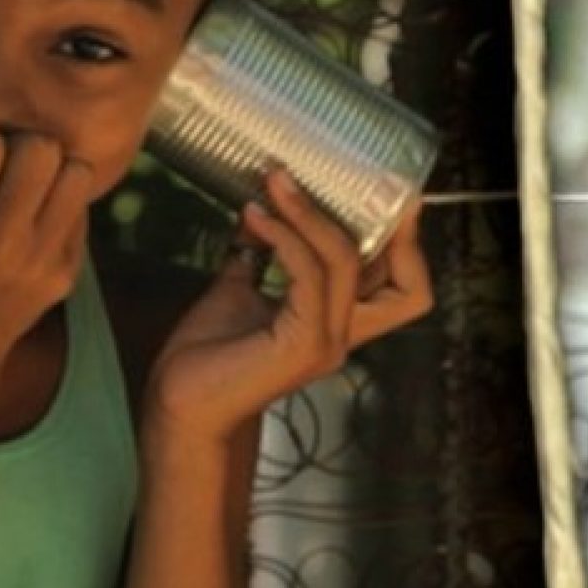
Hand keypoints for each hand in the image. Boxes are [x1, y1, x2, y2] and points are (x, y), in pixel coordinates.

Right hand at [0, 108, 94, 366]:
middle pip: (40, 149)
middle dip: (20, 146)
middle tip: (4, 166)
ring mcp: (40, 260)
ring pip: (76, 173)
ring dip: (53, 169)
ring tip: (28, 184)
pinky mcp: (68, 273)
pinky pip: (84, 208)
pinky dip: (63, 202)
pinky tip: (38, 216)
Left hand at [143, 169, 432, 441]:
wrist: (179, 406)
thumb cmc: (205, 356)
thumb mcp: (240, 289)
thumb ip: (261, 255)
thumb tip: (261, 209)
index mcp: (337, 323)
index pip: (405, 289)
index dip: (407, 244)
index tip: (378, 191)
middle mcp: (344, 336)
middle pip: (408, 283)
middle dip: (387, 226)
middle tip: (346, 181)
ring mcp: (328, 343)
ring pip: (347, 262)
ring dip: (310, 214)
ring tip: (275, 183)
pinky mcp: (303, 344)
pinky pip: (309, 274)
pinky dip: (285, 237)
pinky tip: (255, 217)